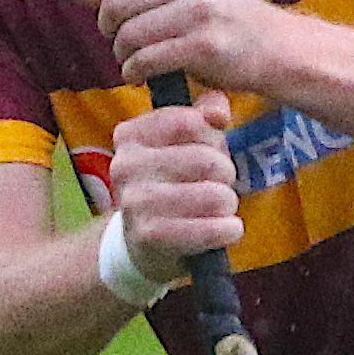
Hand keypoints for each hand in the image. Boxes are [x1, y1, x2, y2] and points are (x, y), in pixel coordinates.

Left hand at [60, 0, 302, 99]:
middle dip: (109, 26)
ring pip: (129, 33)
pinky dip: (136, 71)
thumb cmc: (216, 15)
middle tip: (122, 36)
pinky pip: (146, 60)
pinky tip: (145, 71)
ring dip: (122, 53)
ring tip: (136, 56)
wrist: (273, 48)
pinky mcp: (205, 45)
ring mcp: (202, 9)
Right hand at [103, 103, 242, 275]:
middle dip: (226, 173)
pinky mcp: (149, 236)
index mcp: (130, 135)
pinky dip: (228, 229)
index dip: (214, 137)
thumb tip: (219, 112)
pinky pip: (209, 229)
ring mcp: (134, 202)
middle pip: (206, 159)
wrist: (145, 243)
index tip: (211, 151)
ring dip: (228, 203)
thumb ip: (207, 114)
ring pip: (213, 195)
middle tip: (221, 184)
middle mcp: (125, 165)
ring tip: (221, 207)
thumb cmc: (174, 182)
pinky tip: (228, 229)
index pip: (190, 121)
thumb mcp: (188, 141)